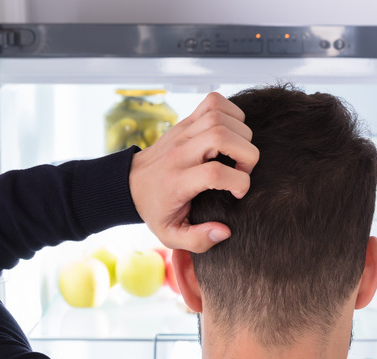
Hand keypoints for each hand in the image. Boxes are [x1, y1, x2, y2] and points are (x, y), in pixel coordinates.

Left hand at [129, 92, 258, 252]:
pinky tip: (232, 133)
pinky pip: (214, 101)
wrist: (130, 184)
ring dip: (241, 133)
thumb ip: (198, 240)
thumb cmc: (156, 210)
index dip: (238, 182)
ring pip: (220, 116)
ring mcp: (182, 132)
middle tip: (243, 170)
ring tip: (238, 154)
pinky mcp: (185, 121)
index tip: (238, 194)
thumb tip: (224, 232)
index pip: (214, 173)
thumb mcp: (170, 235)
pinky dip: (232, 112)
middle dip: (246, 153)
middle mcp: (180, 153)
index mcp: (177, 181)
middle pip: (221, 135)